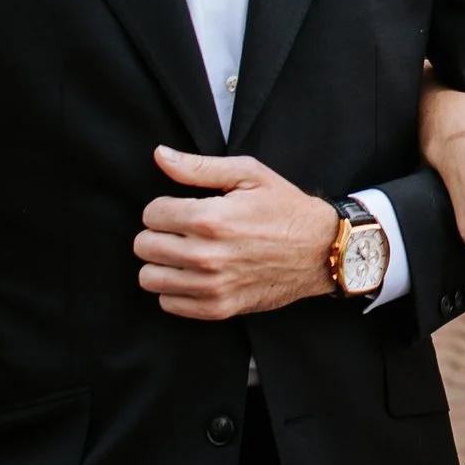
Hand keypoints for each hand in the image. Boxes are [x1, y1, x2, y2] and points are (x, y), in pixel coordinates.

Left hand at [136, 148, 338, 318]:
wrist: (321, 250)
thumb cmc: (285, 208)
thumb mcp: (248, 174)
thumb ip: (198, 167)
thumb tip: (160, 155)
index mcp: (210, 218)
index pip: (150, 214)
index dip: (164, 207)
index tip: (182, 209)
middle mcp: (206, 255)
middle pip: (144, 246)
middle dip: (158, 234)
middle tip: (182, 231)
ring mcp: (211, 286)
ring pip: (149, 277)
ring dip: (162, 264)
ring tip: (184, 253)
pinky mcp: (218, 309)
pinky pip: (169, 303)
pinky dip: (175, 289)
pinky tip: (194, 274)